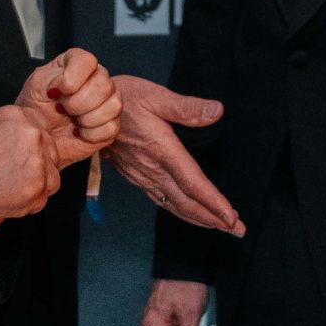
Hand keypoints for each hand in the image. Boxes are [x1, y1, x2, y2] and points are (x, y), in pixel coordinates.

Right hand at [0, 104, 62, 227]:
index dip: (35, 146)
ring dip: (36, 185)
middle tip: (12, 177)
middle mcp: (33, 134)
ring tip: (8, 188)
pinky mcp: (38, 186)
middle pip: (52, 152)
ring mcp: (38, 160)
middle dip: (38, 166)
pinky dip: (29, 203)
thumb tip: (26, 131)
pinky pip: (44, 197)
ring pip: (53, 176)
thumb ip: (11, 126)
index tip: (22, 157)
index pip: (43, 128)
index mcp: (19, 116)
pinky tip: (8, 198)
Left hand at [20, 49, 120, 169]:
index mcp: (78, 63)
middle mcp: (97, 77)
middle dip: (77, 103)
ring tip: (72, 120)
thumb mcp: (36, 85)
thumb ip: (50, 77)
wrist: (39, 133)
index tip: (56, 92)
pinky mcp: (110, 123)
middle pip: (103, 85)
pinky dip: (91, 134)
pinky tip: (80, 131)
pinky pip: (111, 127)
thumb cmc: (37, 106)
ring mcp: (107, 100)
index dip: (71, 79)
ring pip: (113, 106)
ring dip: (86, 119)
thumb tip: (67, 82)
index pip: (87, 62)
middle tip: (62, 109)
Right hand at [108, 76, 244, 235]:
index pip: (193, 184)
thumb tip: (217, 111)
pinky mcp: (135, 177)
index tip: (232, 218)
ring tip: (222, 227)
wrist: (86, 109)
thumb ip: (187, 107)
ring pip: (174, 205)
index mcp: (161, 150)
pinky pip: (161, 201)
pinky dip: (181, 211)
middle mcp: (152, 169)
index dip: (214, 203)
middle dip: (214, 219)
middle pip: (187, 203)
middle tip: (238, 231)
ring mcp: (142, 176)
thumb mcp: (156, 95)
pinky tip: (191, 214)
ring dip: (200, 219)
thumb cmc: (123, 98)